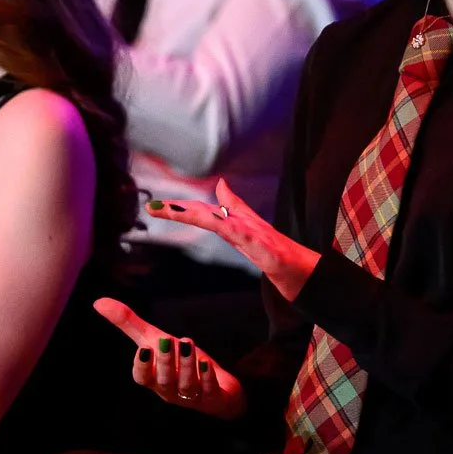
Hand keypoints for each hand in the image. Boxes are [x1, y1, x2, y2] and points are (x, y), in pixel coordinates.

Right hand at [93, 297, 246, 419]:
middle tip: (167, 340)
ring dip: (187, 364)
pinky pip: (209, 391)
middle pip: (164, 380)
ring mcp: (190, 396)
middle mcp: (169, 390)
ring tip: (187, 343)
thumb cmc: (177, 361)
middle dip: (165, 361)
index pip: (141, 378)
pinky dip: (207, 377)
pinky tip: (207, 363)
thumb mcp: (153, 339)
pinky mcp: (213, 398)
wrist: (214, 384)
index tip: (144, 348)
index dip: (142, 366)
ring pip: (186, 384)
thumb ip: (128, 323)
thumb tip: (98, 302)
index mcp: (152, 378)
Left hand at [145, 179, 319, 300]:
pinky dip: (228, 225)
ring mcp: (250, 233)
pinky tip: (215, 220)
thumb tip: (222, 185)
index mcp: (231, 224)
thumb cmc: (274, 249)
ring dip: (195, 215)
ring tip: (174, 212)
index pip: (200, 213)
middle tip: (154, 207)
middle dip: (179, 210)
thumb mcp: (249, 227)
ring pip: (218, 221)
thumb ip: (235, 205)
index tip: (154, 207)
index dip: (178, 208)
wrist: (298, 269)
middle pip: (204, 214)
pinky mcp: (262, 245)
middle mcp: (238, 224)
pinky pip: (242, 234)